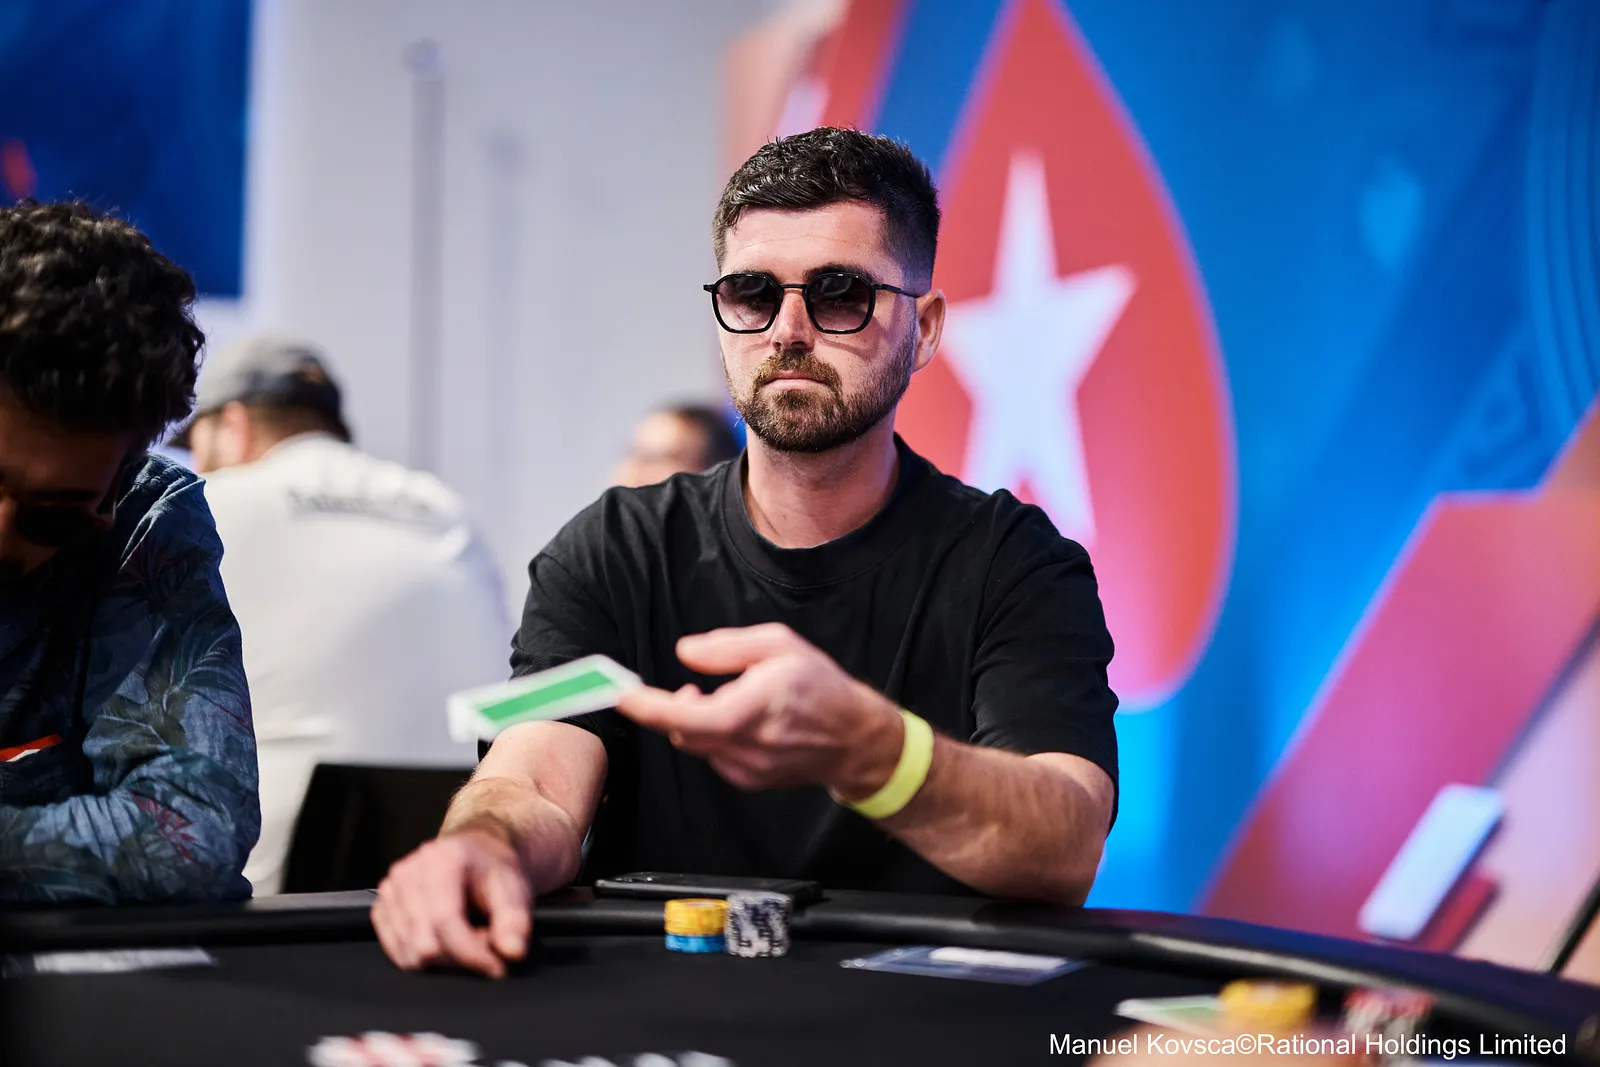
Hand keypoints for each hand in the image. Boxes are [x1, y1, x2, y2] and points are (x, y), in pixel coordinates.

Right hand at [372, 829, 530, 978]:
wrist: (473, 857)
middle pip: (425, 943)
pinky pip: (398, 954)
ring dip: (445, 960)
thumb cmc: (491, 871)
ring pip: (410, 954)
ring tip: (468, 938)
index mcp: (441, 859)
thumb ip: (515, 920)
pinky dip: (425, 959)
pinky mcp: (381, 909)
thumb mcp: (515, 888)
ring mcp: (389, 891)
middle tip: (485, 943)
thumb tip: (512, 951)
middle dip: (461, 957)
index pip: (445, 920)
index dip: (471, 952)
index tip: (497, 967)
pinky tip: (445, 942)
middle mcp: (408, 872)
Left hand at [614, 623, 901, 796]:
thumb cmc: (820, 685)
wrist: (856, 739)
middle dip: (671, 709)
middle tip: (690, 689)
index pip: (684, 716)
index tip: (621, 695)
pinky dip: (715, 736)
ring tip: (728, 700)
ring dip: (696, 721)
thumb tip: (685, 653)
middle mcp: (746, 745)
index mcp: (752, 708)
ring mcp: (747, 768)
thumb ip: (727, 648)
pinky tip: (742, 722)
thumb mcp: (779, 645)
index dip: (646, 707)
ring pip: (697, 744)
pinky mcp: (748, 780)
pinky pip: (714, 755)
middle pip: (682, 732)